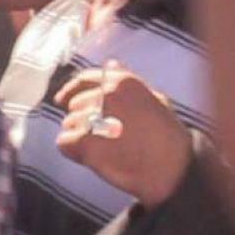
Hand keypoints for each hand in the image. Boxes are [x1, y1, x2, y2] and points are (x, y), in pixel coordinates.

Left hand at [54, 64, 192, 205]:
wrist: (174, 169)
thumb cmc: (168, 137)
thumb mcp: (155, 98)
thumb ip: (128, 81)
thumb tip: (110, 64)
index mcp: (122, 81)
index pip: (84, 79)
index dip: (70, 90)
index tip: (61, 100)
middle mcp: (106, 95)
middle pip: (75, 105)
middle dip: (84, 120)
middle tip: (107, 138)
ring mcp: (96, 118)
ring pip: (69, 124)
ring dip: (81, 137)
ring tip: (107, 149)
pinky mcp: (87, 143)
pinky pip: (64, 143)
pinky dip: (74, 152)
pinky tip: (95, 158)